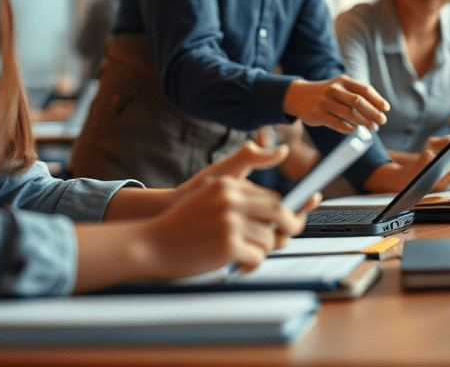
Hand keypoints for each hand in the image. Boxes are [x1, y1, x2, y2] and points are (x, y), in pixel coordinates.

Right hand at [145, 143, 312, 278]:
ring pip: (270, 238)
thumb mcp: (210, 199)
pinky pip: (258, 256)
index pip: (271, 198)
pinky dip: (253, 263)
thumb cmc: (183, 226)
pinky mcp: (228, 244)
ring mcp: (230, 222)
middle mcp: (232, 200)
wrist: (151, 244)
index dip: (288, 210)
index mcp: (229, 186)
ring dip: (262, 251)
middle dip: (290, 226)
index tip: (297, 218)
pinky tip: (239, 264)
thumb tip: (279, 212)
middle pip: (279, 212)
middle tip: (287, 237)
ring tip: (244, 255)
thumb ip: (241, 201)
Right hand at [284, 75, 388, 132]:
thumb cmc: (326, 94)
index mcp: (343, 81)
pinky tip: (355, 130)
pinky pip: (338, 124)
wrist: (298, 96)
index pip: (364, 89)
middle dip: (373, 112)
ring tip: (372, 128)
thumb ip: (356, 95)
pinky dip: (349, 129)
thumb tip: (378, 110)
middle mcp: (334, 90)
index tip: (386, 109)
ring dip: (364, 122)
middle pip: (358, 101)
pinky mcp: (318, 114)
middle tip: (382, 121)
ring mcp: (325, 102)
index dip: (377, 100)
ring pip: (349, 114)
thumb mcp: (340, 87)